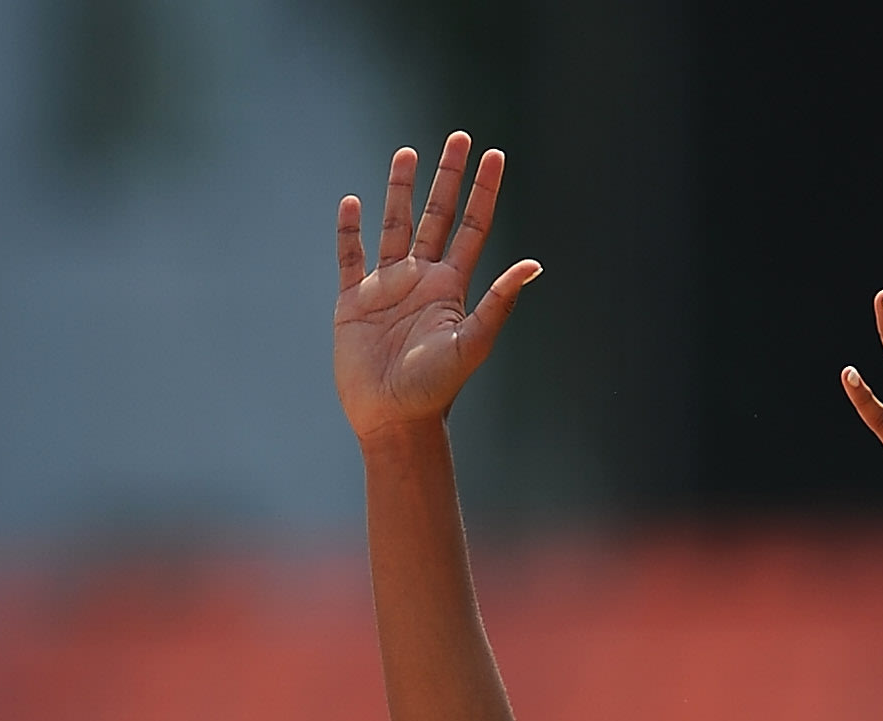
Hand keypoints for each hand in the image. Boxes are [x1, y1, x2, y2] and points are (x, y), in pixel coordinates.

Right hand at [335, 134, 537, 444]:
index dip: (484, 192)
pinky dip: (349, 231)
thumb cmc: (435, 390)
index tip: (494, 155)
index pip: (473, 228)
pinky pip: (350, 257)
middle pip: (436, 216)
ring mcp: (387, 289)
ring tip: (407, 153)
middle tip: (459, 137)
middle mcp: (422, 280)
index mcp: (451, 288)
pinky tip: (352, 203)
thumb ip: (499, 303)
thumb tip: (533, 266)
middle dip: (448, 177)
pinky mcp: (354, 302)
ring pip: (394, 226)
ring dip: (400, 190)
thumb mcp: (472, 343)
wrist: (394, 420)